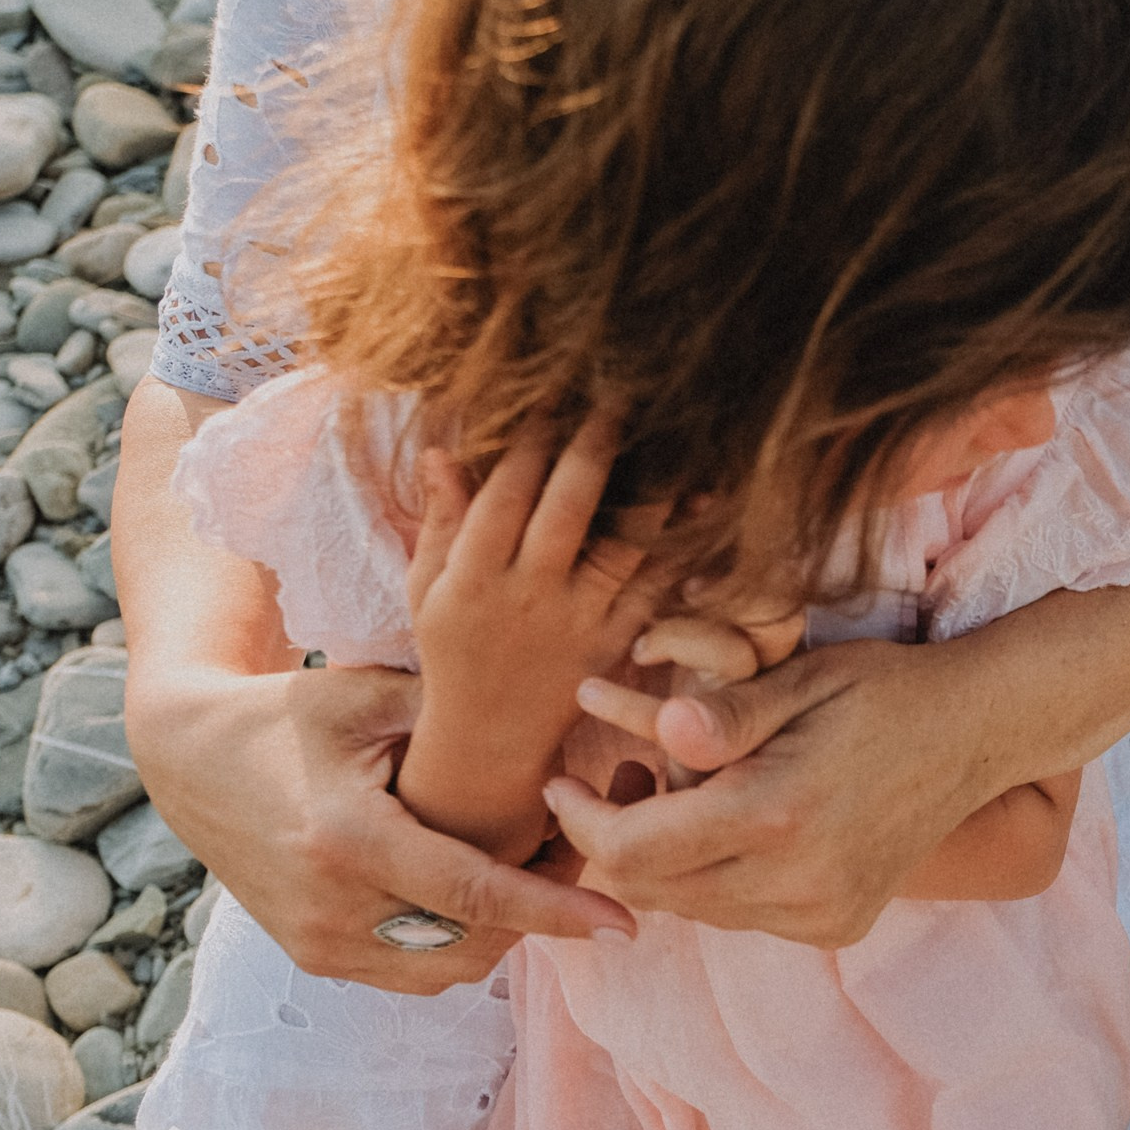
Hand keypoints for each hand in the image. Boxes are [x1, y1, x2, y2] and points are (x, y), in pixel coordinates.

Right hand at [125, 660, 635, 992]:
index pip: (475, 894)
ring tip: (537, 871)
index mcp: (347, 841)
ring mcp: (318, 942)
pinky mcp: (313, 955)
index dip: (556, 911)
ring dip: (504, 933)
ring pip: (450, 968)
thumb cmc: (288, 713)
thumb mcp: (369, 696)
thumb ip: (457, 717)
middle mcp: (331, 907)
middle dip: (542, 912)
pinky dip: (460, 942)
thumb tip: (557, 730)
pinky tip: (482, 890)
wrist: (189, 758)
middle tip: (583, 856)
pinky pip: (413, 970)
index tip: (623, 923)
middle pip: (474, 940)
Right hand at [406, 418, 669, 761]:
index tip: (551, 393)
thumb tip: (441, 451)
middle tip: (620, 395)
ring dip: (650, 487)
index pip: (505, 494)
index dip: (529, 440)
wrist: (491, 736)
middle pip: (568, 508)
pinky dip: (682, 542)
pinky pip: (656, 584)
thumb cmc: (455, 647)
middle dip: (594, 446)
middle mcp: (528, 595)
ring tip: (672, 434)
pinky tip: (702, 498)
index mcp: (474, 577)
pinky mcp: (618, 639)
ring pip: (622, 543)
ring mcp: (579, 619)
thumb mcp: (427, 587)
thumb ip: (441, 520)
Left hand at [544, 635, 986, 944]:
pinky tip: (737, 825)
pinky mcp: (836, 924)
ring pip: (692, 909)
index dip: (582, 819)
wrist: (976, 732)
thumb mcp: (798, 680)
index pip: (631, 850)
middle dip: (616, 840)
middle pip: (652, 891)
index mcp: (775, 815)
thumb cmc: (881, 689)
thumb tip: (661, 731)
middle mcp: (796, 882)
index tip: (561, 782)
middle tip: (615, 777)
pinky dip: (719, 878)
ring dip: (666, 862)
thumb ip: (724, 716)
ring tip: (674, 794)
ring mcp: (819, 914)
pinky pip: (742, 916)